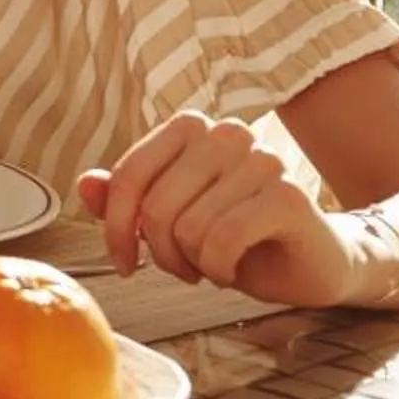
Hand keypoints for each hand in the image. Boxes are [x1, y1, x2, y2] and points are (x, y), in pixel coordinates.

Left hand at [76, 112, 356, 307]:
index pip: (129, 174)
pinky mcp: (287, 195)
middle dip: (160, 253)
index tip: (124, 261)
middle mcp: (227, 134)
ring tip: (214, 262)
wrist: (312, 263)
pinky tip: (233, 268)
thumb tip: (85, 183)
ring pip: (188, 227)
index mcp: (192, 130)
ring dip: (194, 262)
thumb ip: (128, 200)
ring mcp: (261, 160)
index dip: (116, 227)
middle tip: (184, 268)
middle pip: (155, 206)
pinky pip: (222, 240)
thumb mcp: (172, 221)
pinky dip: (218, 267)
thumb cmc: (238, 239)